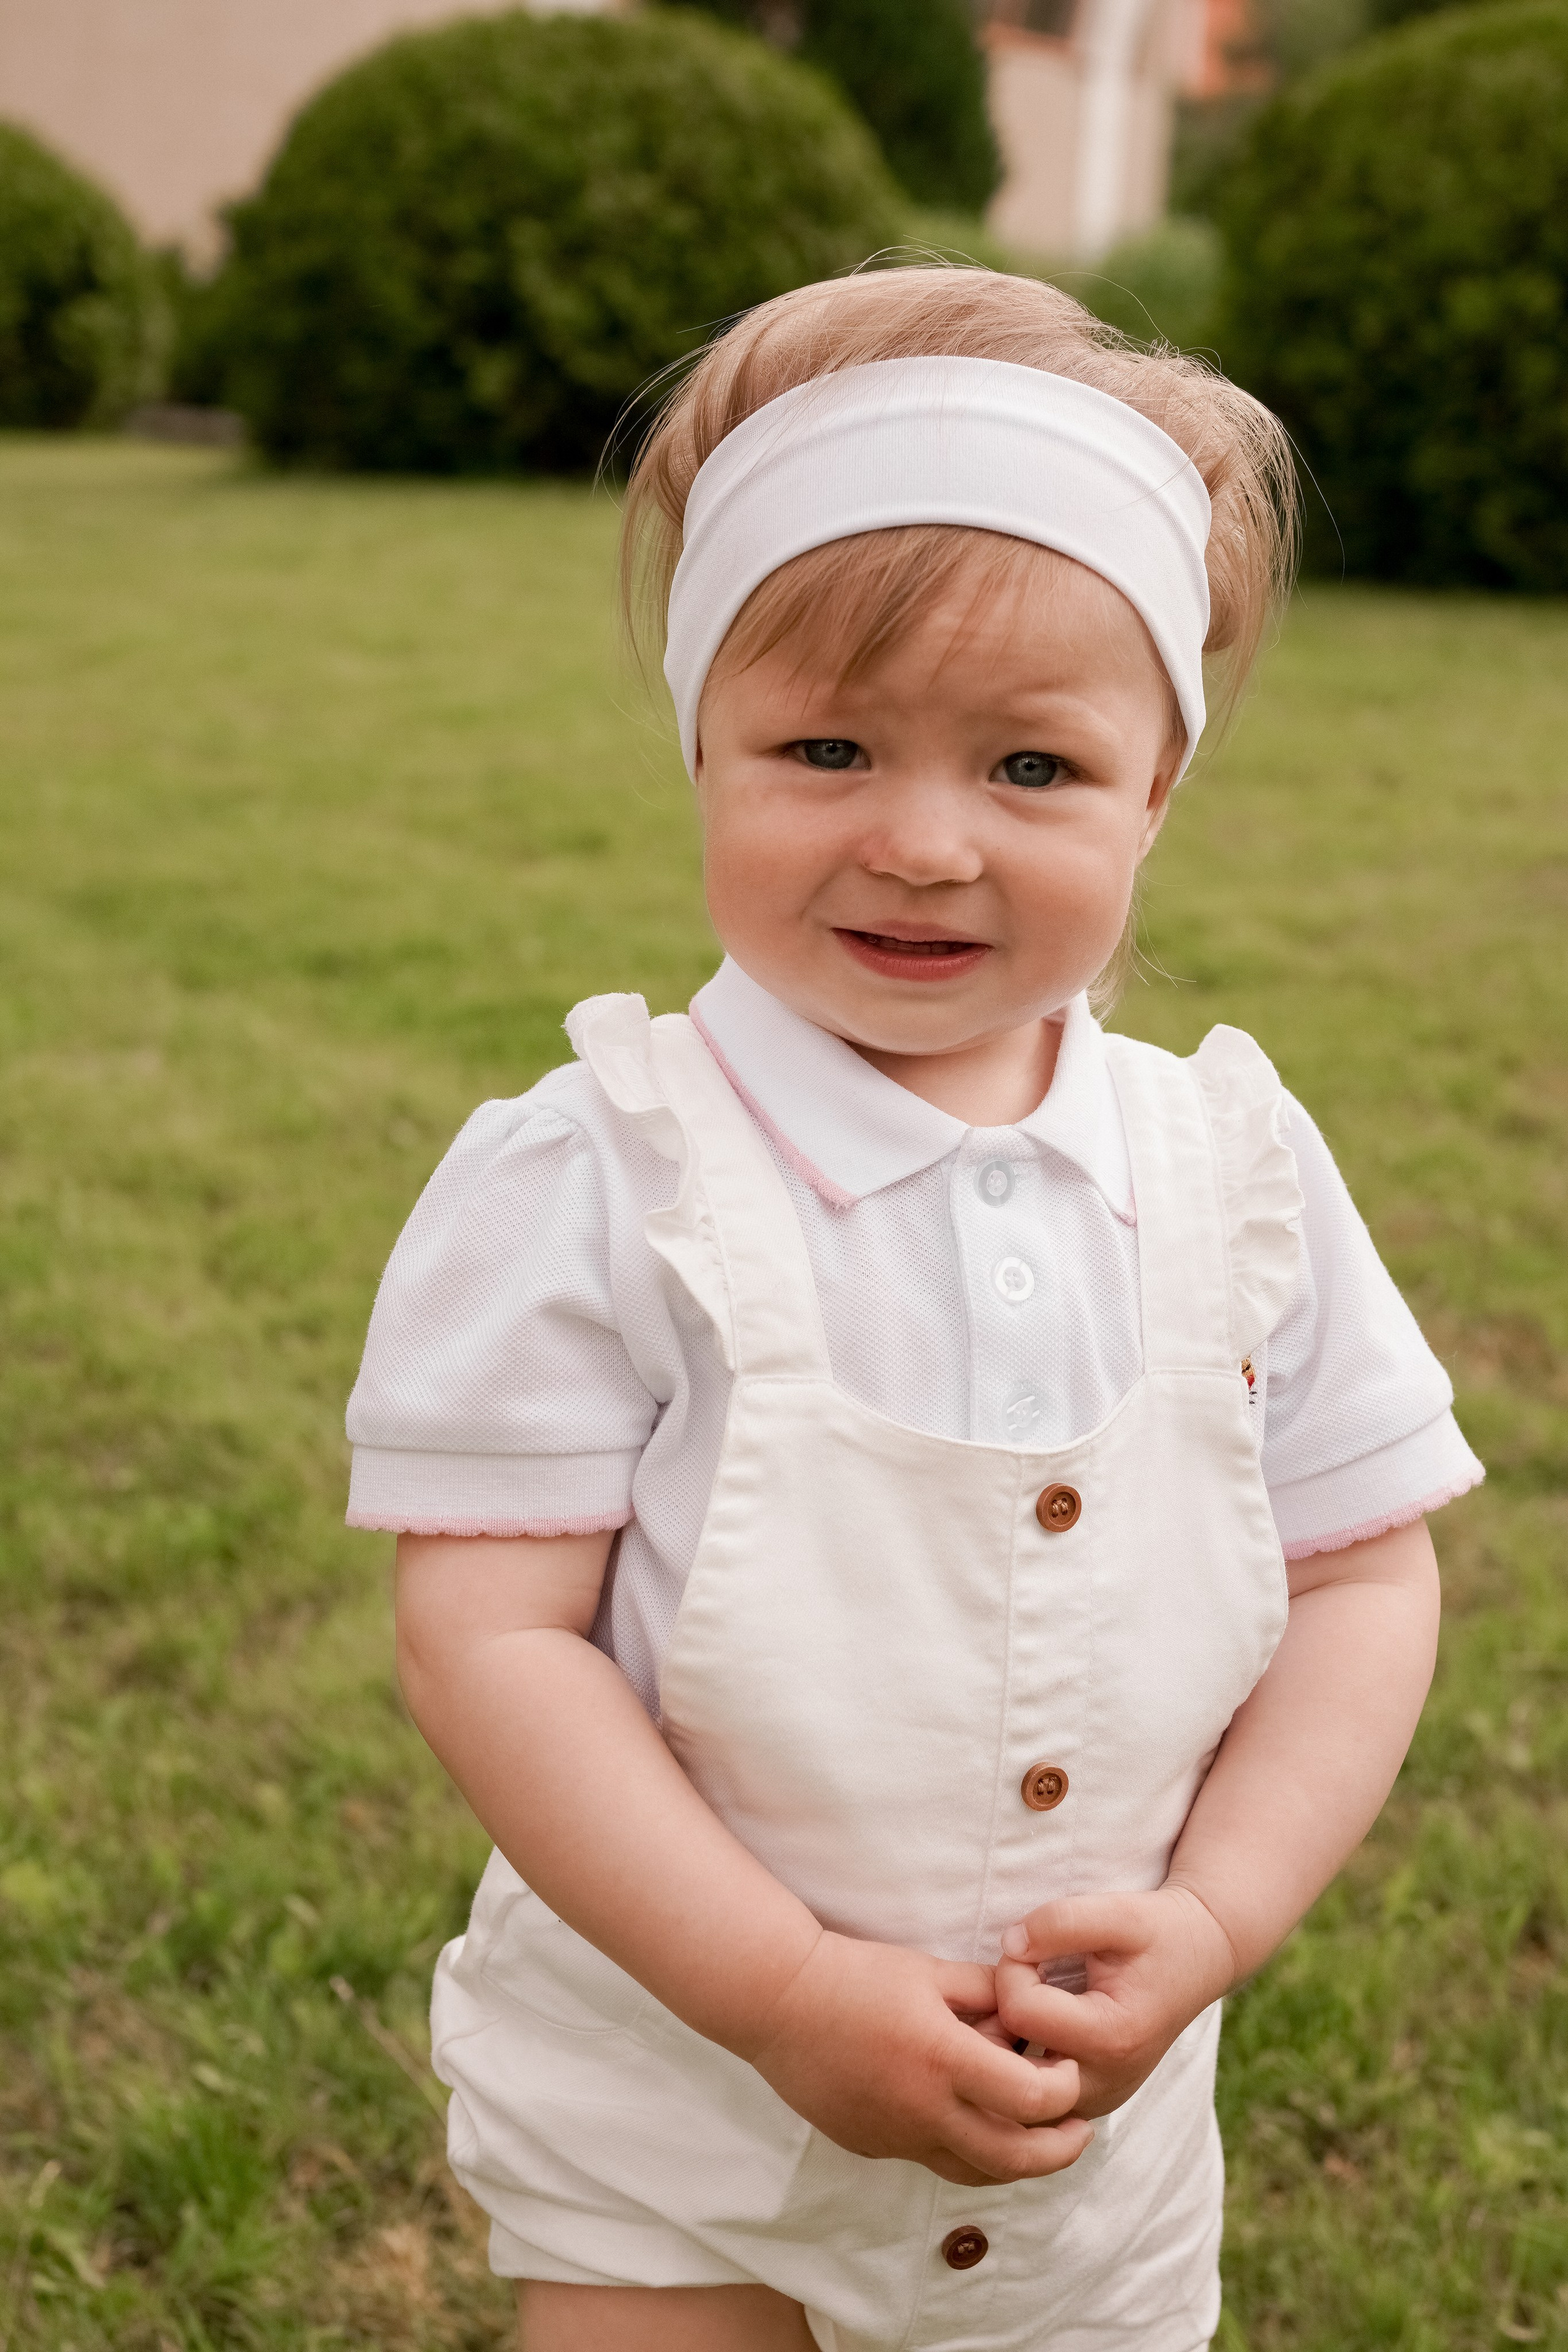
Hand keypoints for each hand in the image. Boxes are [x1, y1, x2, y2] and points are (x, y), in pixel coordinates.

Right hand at [742, 1931, 1092, 2185]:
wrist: (781, 2002)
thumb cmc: (857, 1976)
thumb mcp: (931, 1971)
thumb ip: (987, 1994)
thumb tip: (1028, 2016)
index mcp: (944, 2060)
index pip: (1031, 2100)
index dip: (1064, 2092)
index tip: (1068, 2070)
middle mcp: (924, 2111)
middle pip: (1014, 2159)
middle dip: (1060, 2151)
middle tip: (1081, 2131)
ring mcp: (897, 2137)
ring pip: (975, 2173)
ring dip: (1016, 2161)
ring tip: (1036, 2138)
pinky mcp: (873, 2146)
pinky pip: (933, 2158)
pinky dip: (964, 2149)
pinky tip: (969, 2120)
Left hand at [995, 1886, 1236, 2118]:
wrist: (1199, 1960)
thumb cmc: (1158, 1933)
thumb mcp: (1118, 1911)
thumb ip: (1062, 1922)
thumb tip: (1009, 1944)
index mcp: (1112, 2038)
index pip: (1018, 2009)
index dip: (1012, 1968)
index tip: (1031, 1946)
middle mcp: (1104, 2084)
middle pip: (1008, 2057)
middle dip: (1002, 2009)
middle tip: (1025, 1975)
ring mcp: (1097, 2103)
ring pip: (1013, 2085)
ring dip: (1007, 2039)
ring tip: (1029, 1998)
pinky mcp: (1090, 2106)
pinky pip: (1031, 2098)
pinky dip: (1022, 2062)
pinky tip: (1037, 2025)